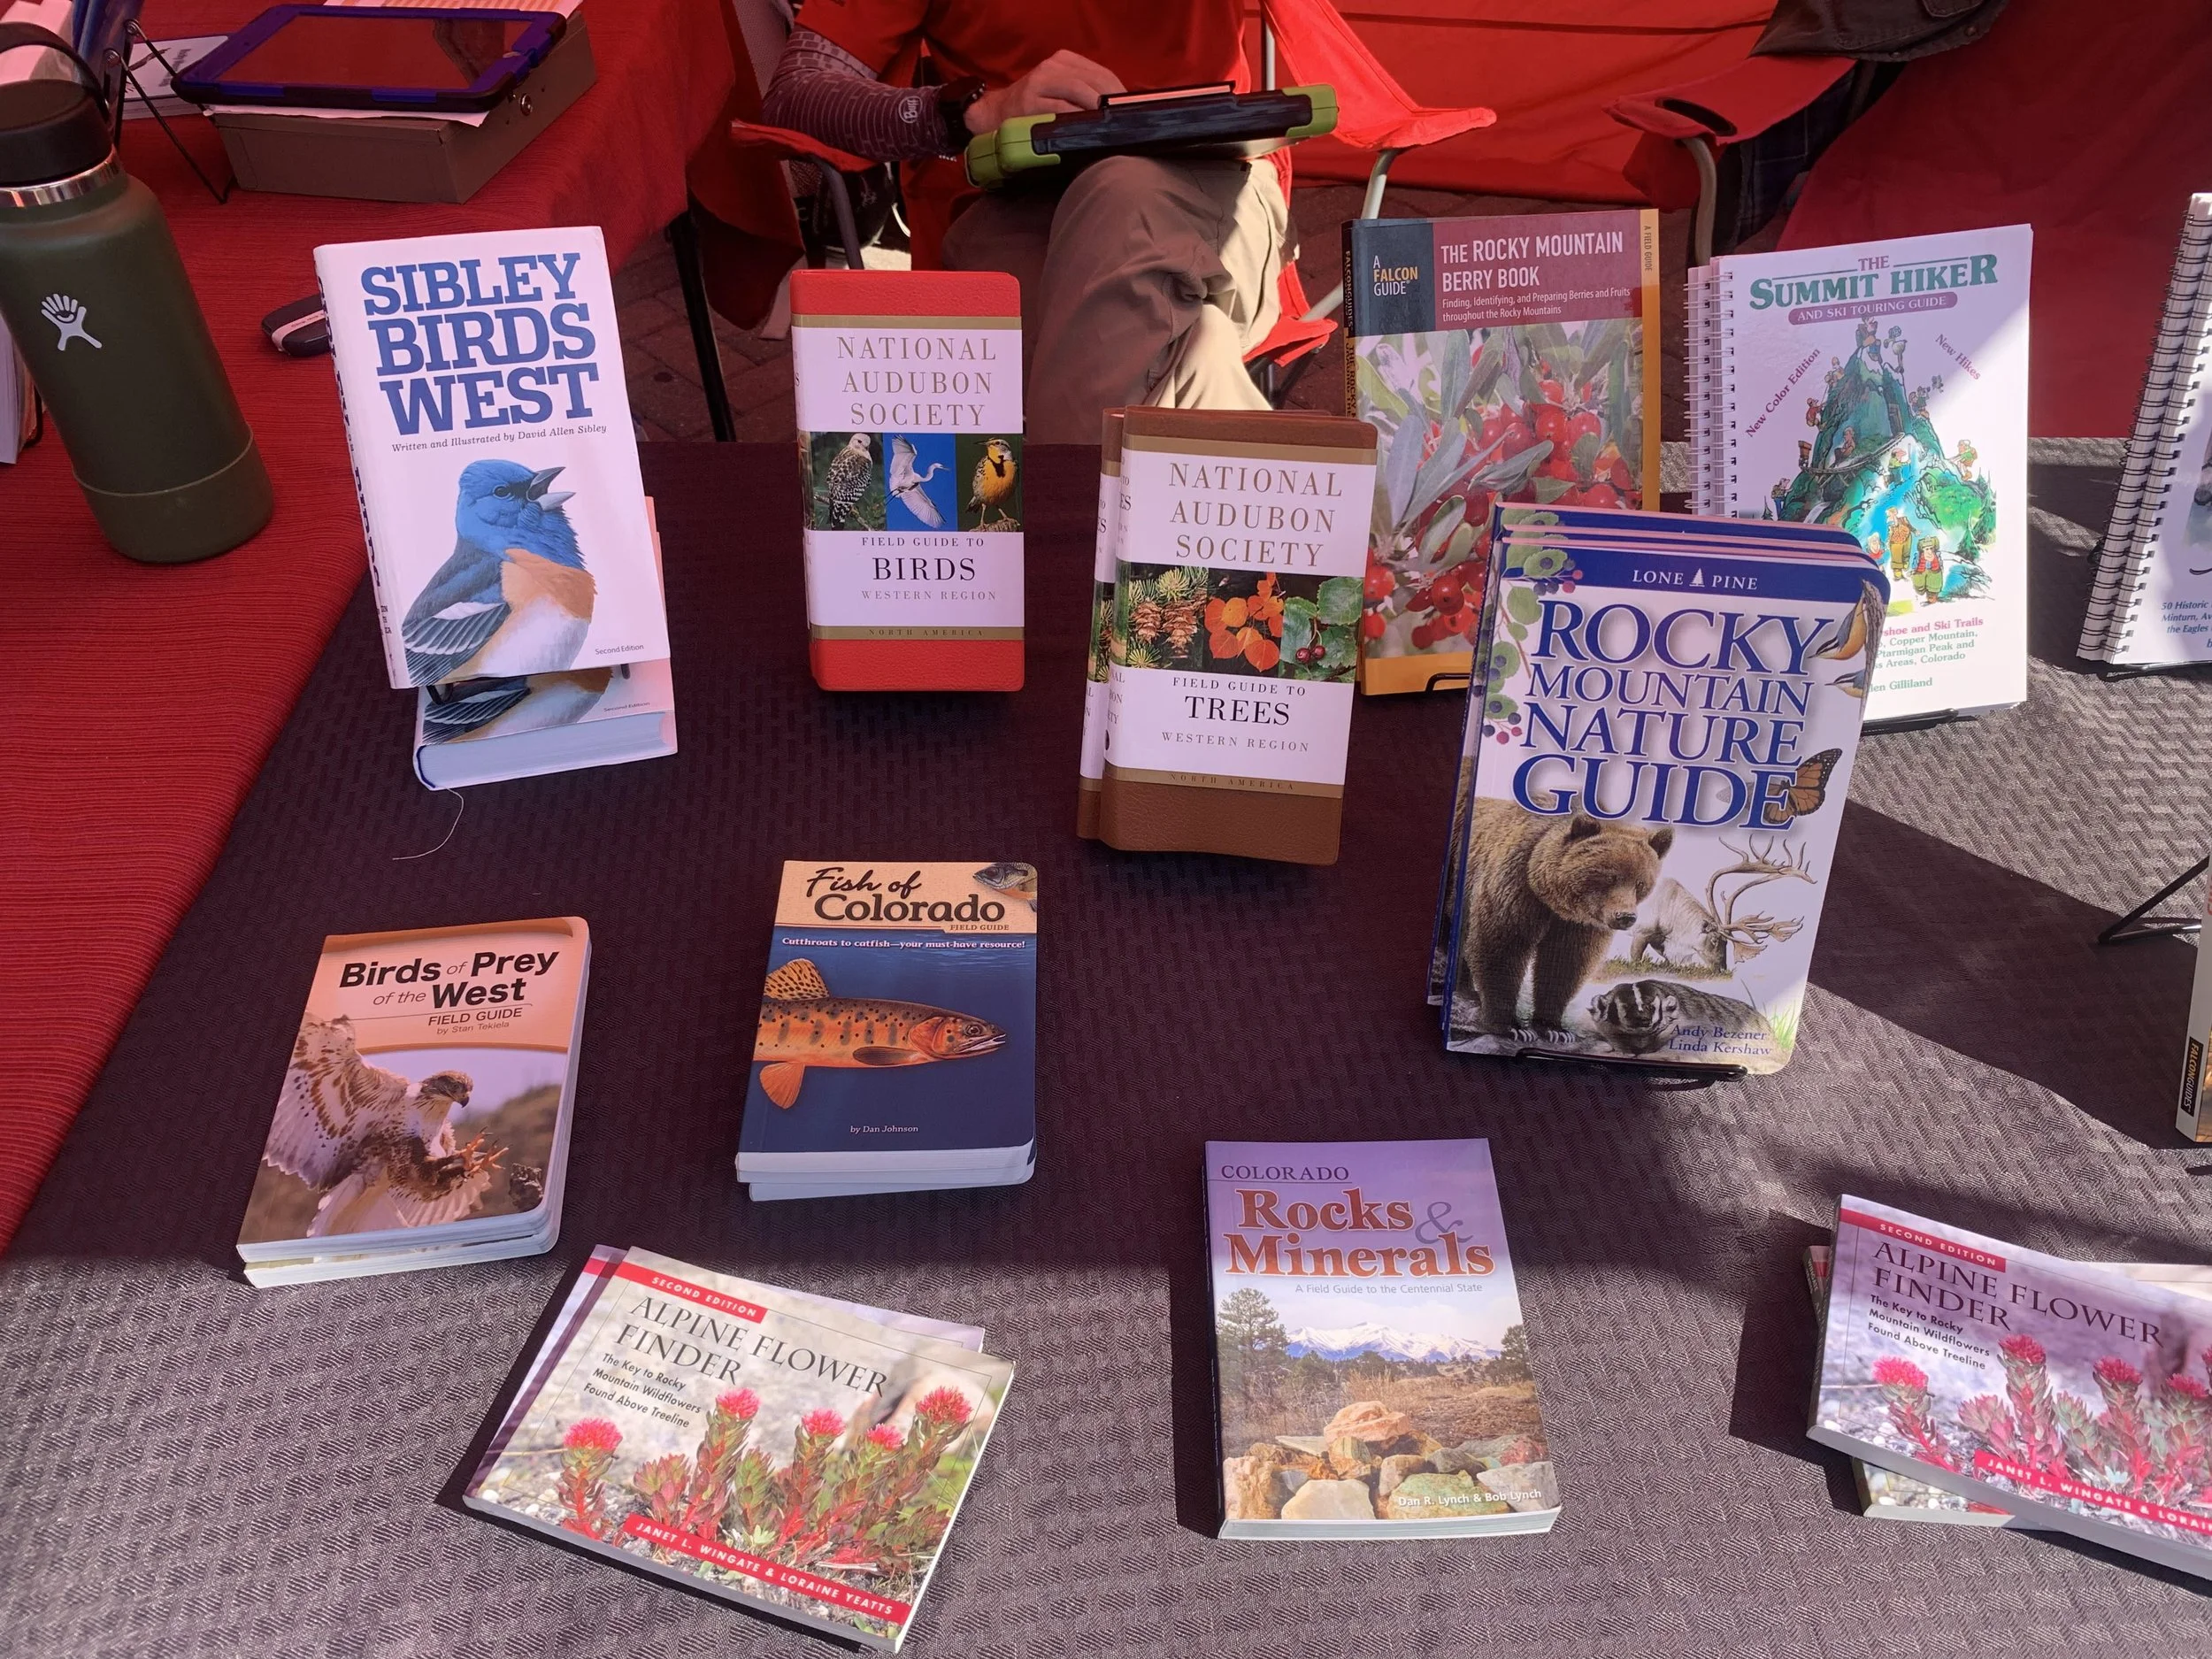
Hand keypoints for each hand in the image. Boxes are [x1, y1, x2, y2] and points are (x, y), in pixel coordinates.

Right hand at [966, 50, 1124, 133]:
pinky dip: (1076, 118)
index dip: (1117, 92)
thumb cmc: (1035, 106)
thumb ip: (1084, 92)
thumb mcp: (1060, 89)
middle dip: (1110, 101)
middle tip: (1121, 121)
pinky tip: (1086, 128)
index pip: (1100, 72)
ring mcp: (1039, 82)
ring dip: (1096, 108)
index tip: (1127, 111)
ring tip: (1107, 124)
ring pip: (1078, 91)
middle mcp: (1051, 66)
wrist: (997, 113)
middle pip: (1092, 80)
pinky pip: (1060, 109)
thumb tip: (1117, 108)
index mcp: (1063, 60)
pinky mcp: (1030, 102)